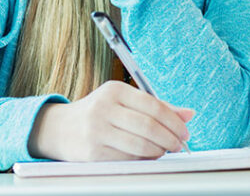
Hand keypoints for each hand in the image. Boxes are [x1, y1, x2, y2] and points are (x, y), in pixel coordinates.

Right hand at [27, 81, 194, 160]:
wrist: (60, 129)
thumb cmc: (100, 113)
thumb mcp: (125, 102)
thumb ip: (157, 107)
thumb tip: (189, 115)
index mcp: (115, 91)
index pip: (153, 105)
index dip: (174, 121)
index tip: (185, 131)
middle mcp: (104, 108)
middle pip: (148, 126)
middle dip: (170, 138)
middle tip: (179, 144)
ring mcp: (96, 131)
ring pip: (139, 145)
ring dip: (159, 151)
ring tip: (166, 150)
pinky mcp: (93, 153)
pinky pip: (127, 158)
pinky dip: (143, 159)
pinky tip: (148, 155)